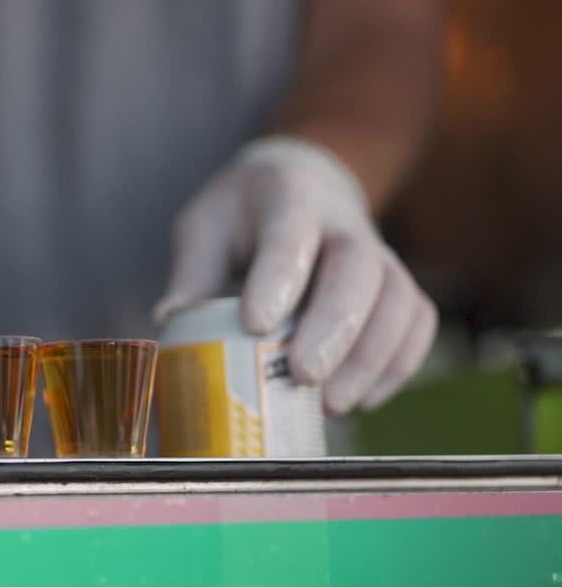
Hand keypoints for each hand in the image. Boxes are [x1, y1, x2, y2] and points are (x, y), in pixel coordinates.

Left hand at [154, 137, 436, 414]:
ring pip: (398, 299)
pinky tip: (362, 400)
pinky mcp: (398, 286)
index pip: (290, 233)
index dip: (278, 278)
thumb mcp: (207, 224)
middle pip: (358, 270)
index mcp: (289, 197)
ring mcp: (381, 254)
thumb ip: (194, 270)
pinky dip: (397, 365)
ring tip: (331, 404)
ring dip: (370, 357)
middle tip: (303, 376)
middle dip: (334, 327)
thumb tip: (171, 321)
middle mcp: (344, 224)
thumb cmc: (244, 213)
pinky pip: (416, 322)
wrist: (304, 182)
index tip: (255, 324)